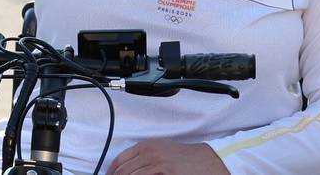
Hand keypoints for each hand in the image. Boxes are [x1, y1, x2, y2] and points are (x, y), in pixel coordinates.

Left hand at [108, 141, 228, 174]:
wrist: (208, 161)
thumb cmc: (185, 157)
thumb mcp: (161, 151)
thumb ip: (143, 158)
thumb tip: (126, 170)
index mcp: (146, 146)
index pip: (120, 161)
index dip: (112, 172)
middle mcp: (149, 154)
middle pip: (124, 172)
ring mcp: (157, 165)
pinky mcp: (166, 173)